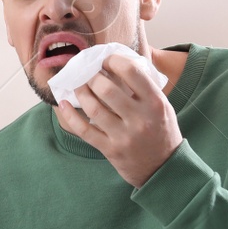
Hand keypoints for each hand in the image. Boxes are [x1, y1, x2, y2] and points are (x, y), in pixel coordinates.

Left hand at [54, 53, 180, 187]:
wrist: (163, 167)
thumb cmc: (161, 131)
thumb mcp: (162, 106)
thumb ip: (144, 87)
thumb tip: (116, 63)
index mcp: (155, 102)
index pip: (131, 71)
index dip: (113, 60)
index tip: (105, 60)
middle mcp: (140, 119)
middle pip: (106, 89)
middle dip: (92, 77)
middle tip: (88, 73)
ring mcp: (124, 136)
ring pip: (93, 108)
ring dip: (81, 92)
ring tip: (78, 85)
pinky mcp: (110, 150)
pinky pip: (84, 131)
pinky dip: (70, 115)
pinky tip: (64, 104)